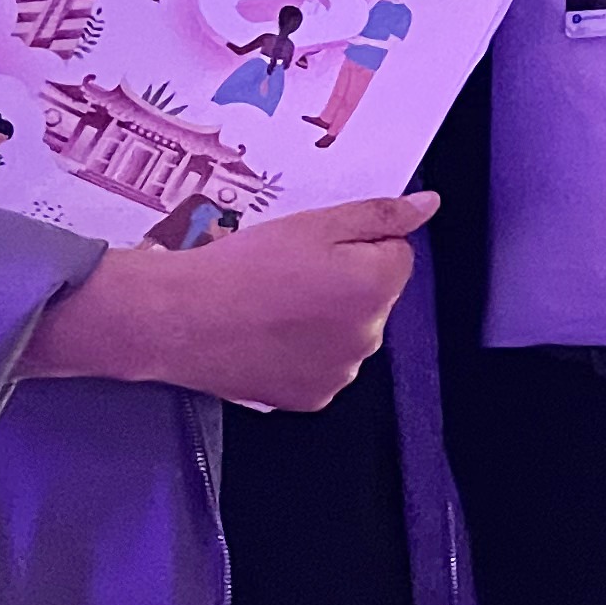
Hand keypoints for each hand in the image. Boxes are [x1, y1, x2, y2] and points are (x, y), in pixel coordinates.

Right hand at [22, 194, 433, 410]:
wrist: (178, 319)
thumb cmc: (241, 268)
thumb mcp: (313, 224)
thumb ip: (378, 215)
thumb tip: (427, 206)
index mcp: (376, 288)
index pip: (398, 253)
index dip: (359, 242)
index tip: (317, 245)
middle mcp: (368, 337)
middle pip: (375, 295)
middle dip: (345, 280)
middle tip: (289, 271)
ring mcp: (340, 373)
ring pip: (348, 331)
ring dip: (325, 317)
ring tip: (273, 303)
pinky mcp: (310, 397)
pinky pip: (322, 364)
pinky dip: (303, 350)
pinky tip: (268, 333)